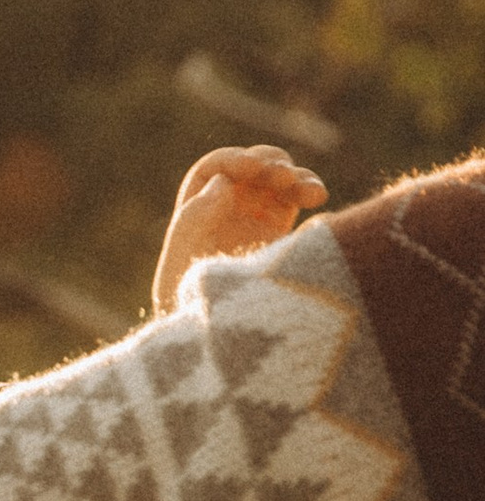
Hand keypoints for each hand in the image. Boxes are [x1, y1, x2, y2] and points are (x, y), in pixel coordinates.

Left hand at [152, 145, 327, 314]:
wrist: (217, 339)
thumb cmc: (188, 303)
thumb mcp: (181, 261)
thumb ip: (194, 219)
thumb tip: (222, 183)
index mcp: (199, 209)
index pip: (216, 169)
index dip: (234, 160)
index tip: (253, 167)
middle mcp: (228, 210)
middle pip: (253, 169)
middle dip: (270, 164)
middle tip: (285, 177)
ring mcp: (258, 222)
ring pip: (282, 183)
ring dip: (298, 178)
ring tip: (313, 192)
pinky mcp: (284, 237)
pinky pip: (299, 205)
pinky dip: (310, 195)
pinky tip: (319, 203)